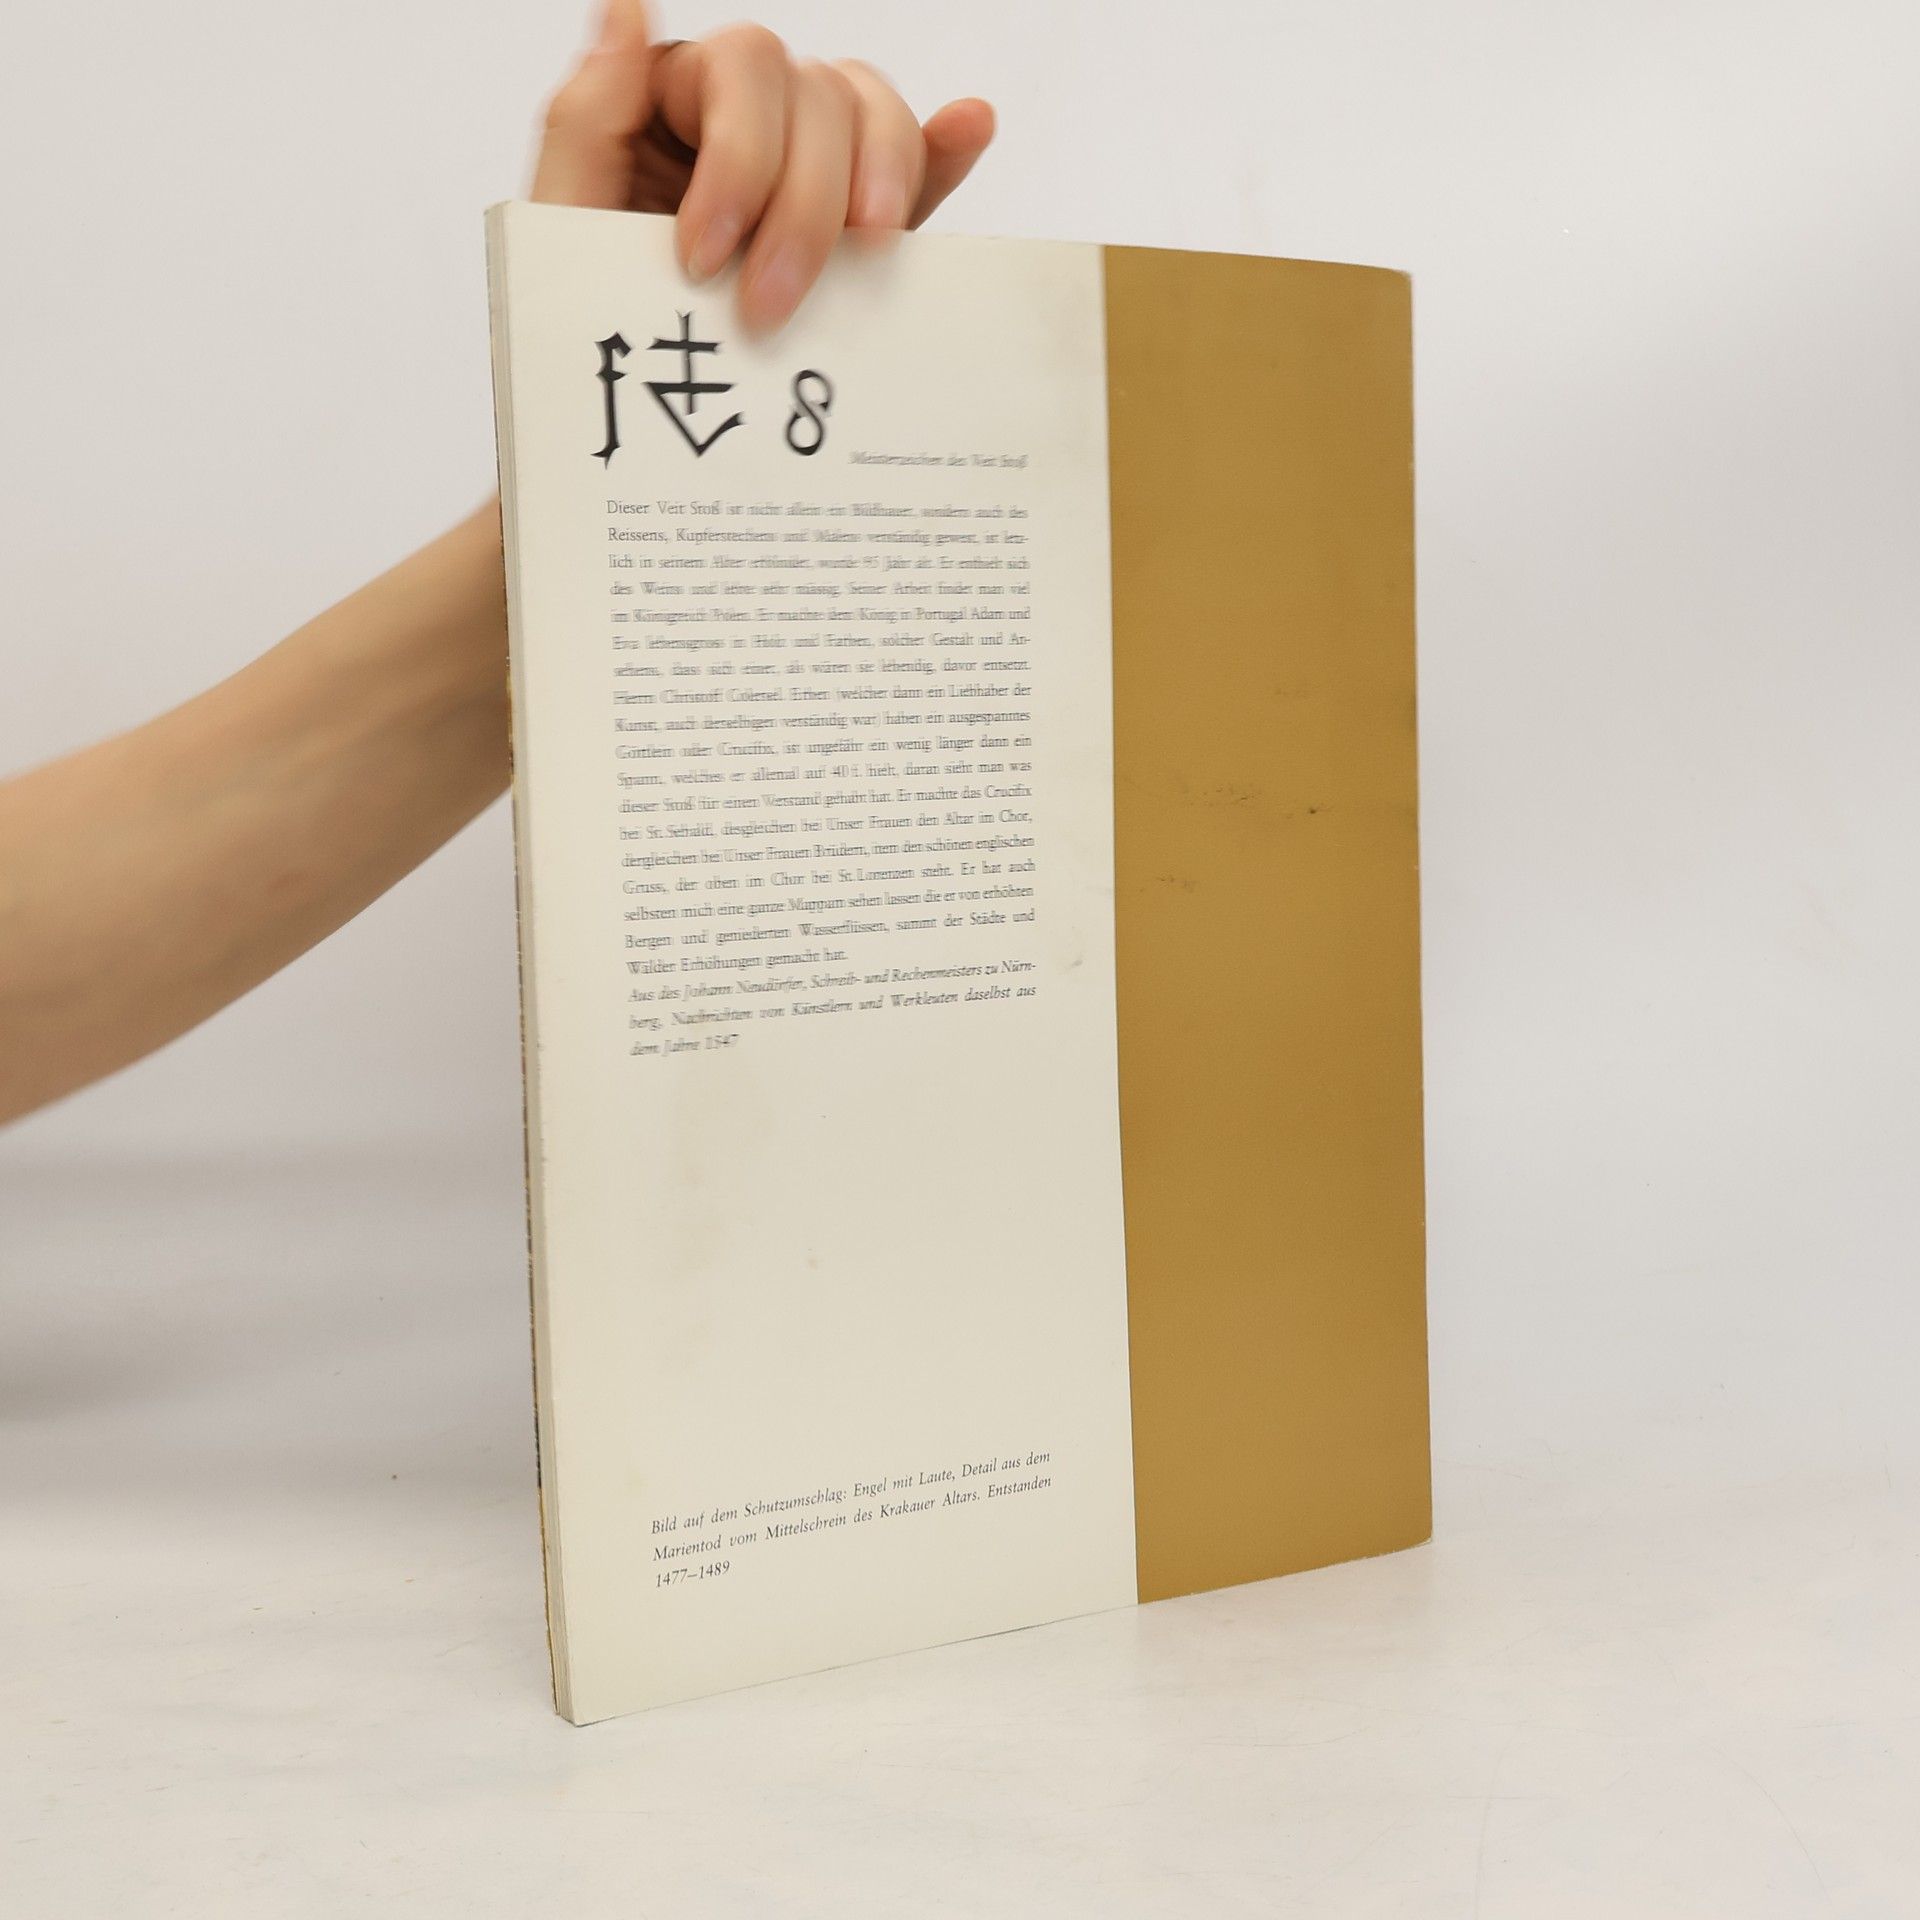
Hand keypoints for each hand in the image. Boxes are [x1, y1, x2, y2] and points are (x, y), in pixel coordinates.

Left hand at [530, 2, 995, 331]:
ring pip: (869, 117)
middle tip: (766, 310)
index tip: (702, 261)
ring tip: (867, 255)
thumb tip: (628, 6)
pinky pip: (914, 174)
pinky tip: (968, 127)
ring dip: (878, 180)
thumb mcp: (561, 229)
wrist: (624, 439)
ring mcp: (810, 174)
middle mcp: (748, 124)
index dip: (739, 157)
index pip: (738, 70)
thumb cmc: (583, 337)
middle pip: (816, 94)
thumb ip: (585, 117)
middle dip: (802, 205)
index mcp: (672, 105)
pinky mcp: (859, 235)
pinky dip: (942, 150)